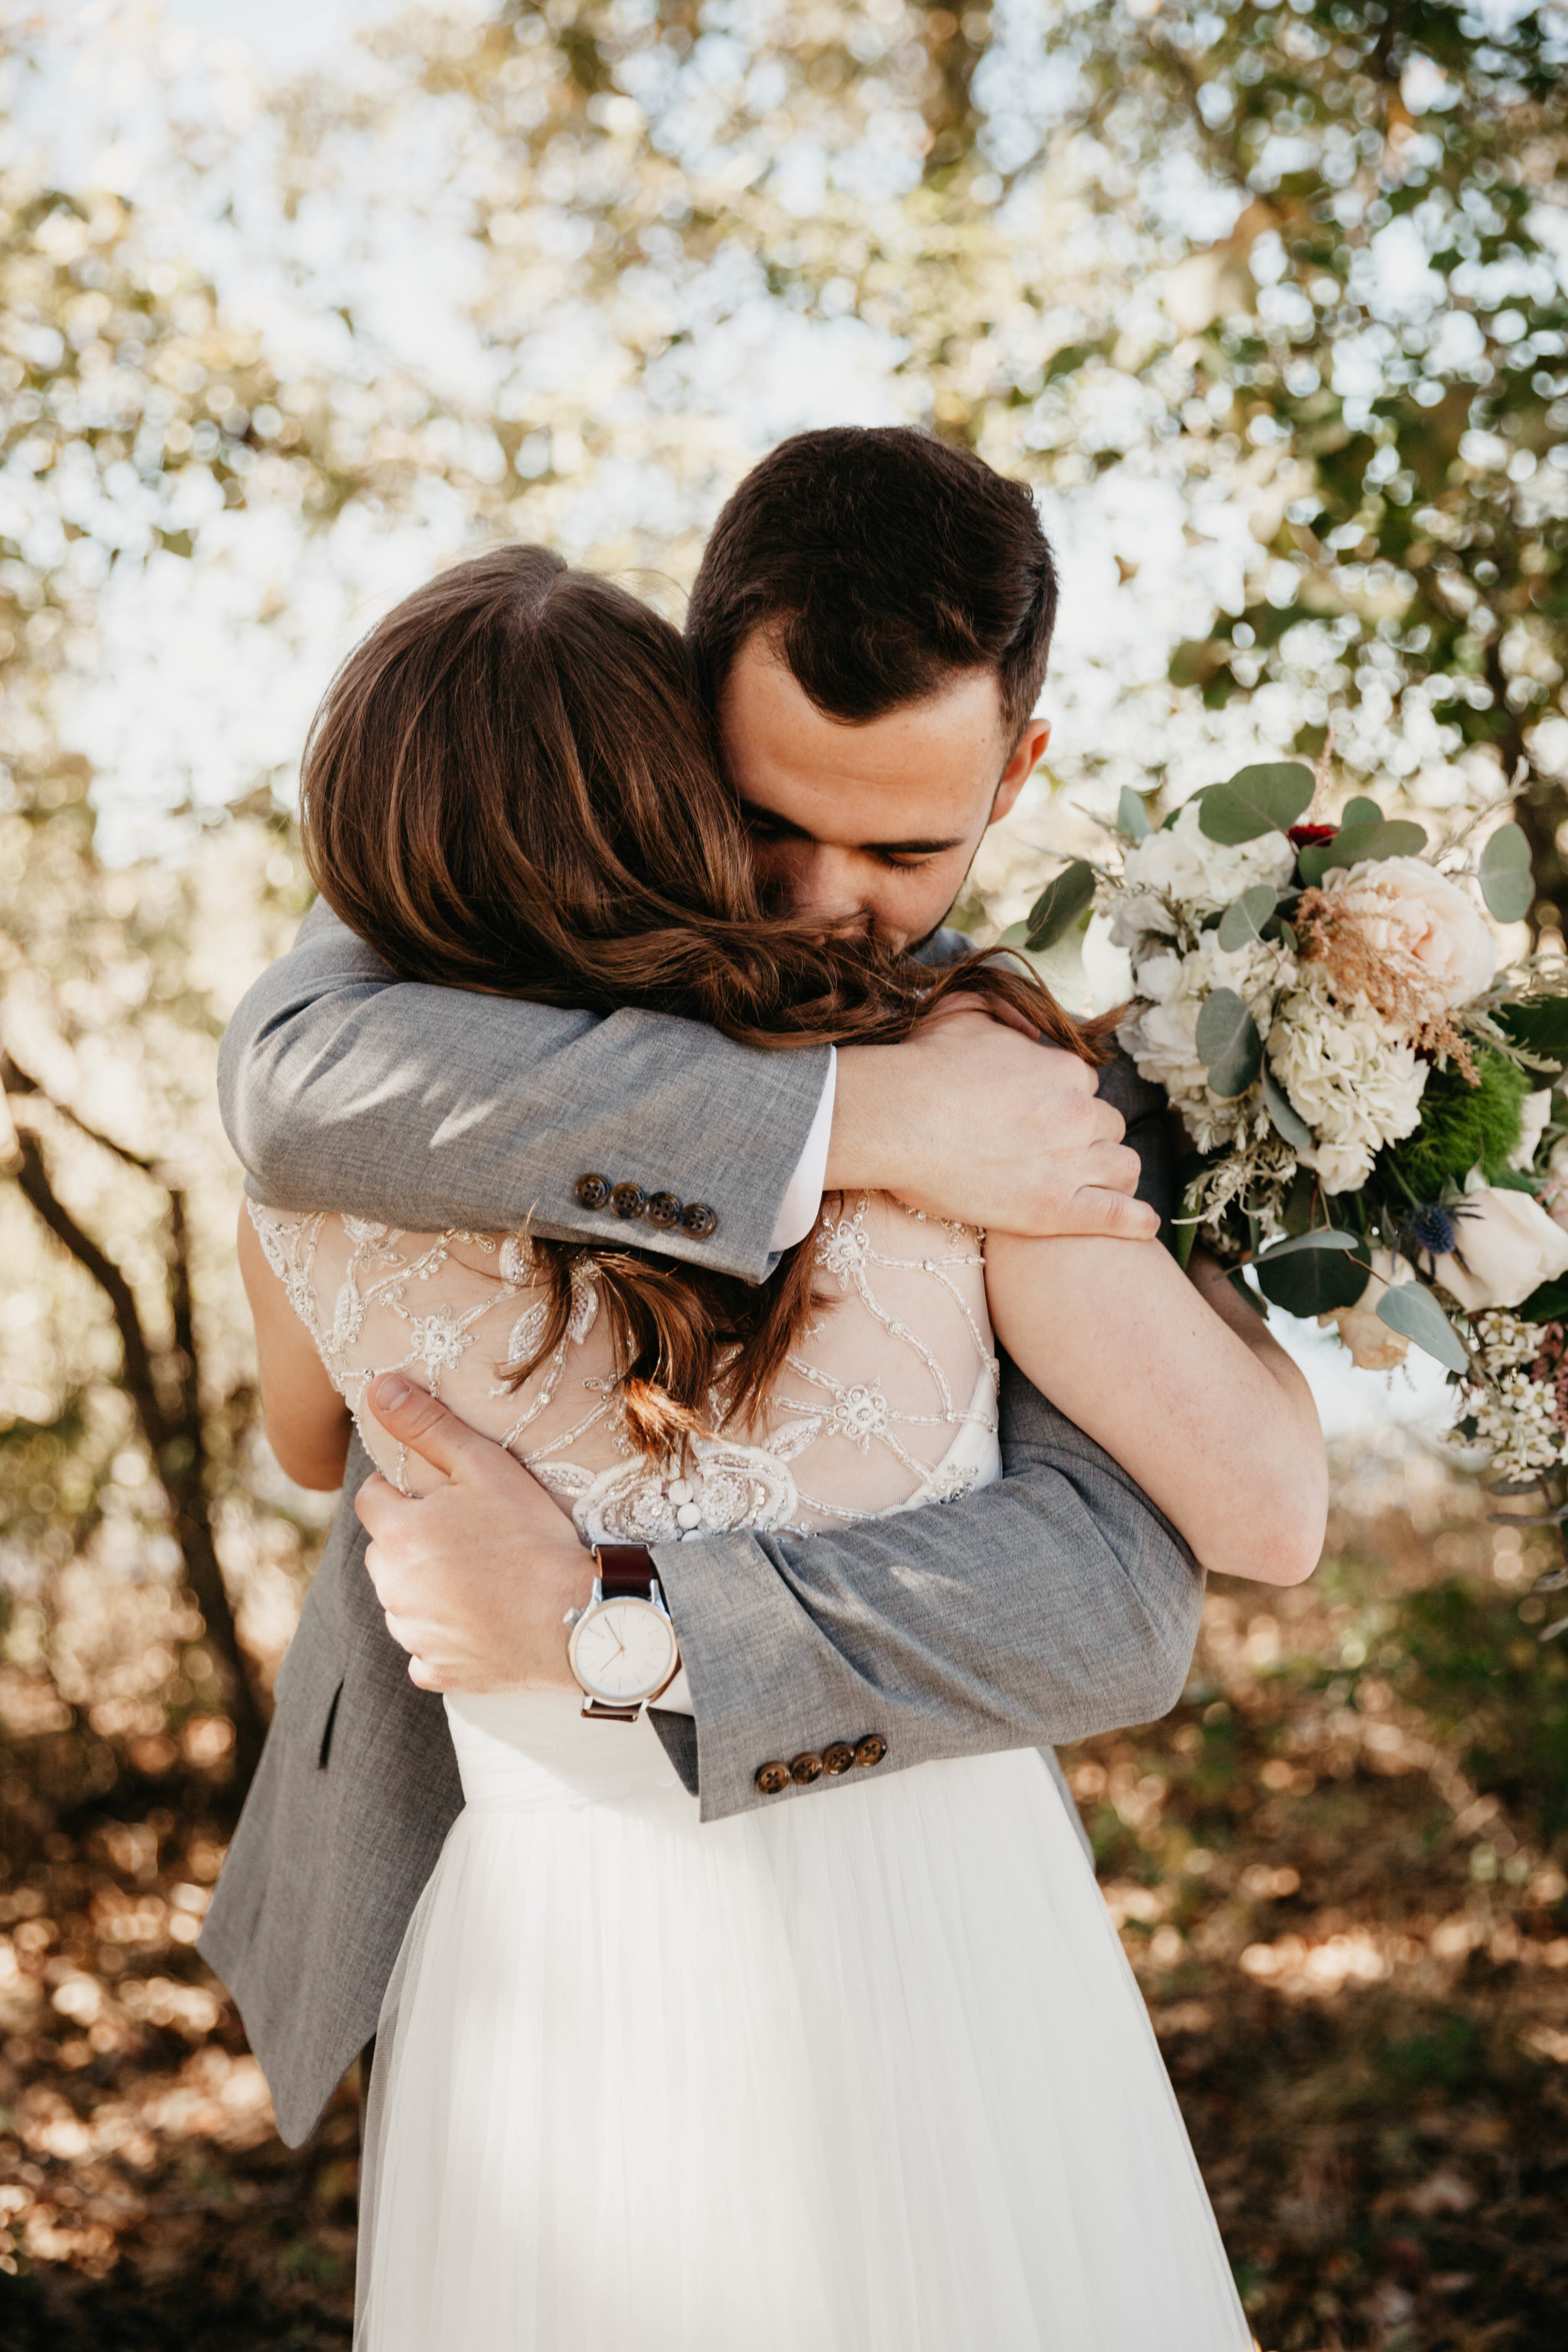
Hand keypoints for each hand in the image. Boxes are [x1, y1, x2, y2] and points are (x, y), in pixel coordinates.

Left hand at [354, 1374, 593, 1692]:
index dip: (404, 1490)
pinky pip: (424, 1648)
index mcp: (398, 1533)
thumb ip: (428, 1426)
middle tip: (469, 1534)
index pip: (372, 1498)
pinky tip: (481, 1622)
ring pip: (402, 1599)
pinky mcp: (434, 1671)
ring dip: (426, 1586)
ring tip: (481, 1576)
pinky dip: (443, 1636)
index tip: (444, 1494)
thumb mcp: (486, 1467)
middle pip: (384, 1550)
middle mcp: (392, 1587)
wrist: (576, 1619)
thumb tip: (378, 1387)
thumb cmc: (533, 1537)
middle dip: (413, 1539)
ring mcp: (412, 1634)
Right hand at [828, 1011, 1156, 1240]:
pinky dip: (1134, 1220)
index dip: (1064, 1102)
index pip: (1086, 1087)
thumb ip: (1006, 1011)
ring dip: (1110, 1172)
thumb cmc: (921, 1065)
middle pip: (1107, 1126)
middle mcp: (1077, 1112)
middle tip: (1055, 1152)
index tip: (1040, 1116)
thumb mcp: (965, 1012)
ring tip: (1093, 1185)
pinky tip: (1140, 1224)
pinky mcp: (1056, 1209)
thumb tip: (1030, 1029)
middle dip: (1087, 1137)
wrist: (894, 1119)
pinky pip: (1118, 1215)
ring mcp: (1071, 1163)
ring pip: (1122, 1166)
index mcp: (1064, 1070)